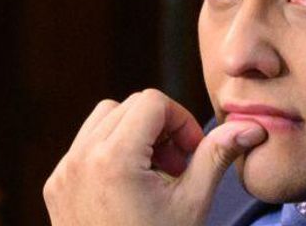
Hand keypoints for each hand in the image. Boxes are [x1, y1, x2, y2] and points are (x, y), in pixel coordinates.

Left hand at [44, 89, 267, 225]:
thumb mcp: (192, 203)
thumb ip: (216, 156)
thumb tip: (251, 127)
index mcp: (115, 159)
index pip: (152, 102)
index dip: (180, 121)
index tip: (192, 154)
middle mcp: (81, 159)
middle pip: (127, 106)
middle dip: (158, 128)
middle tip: (177, 167)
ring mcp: (63, 172)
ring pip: (102, 120)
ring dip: (132, 134)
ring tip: (154, 174)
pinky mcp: (55, 186)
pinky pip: (83, 147)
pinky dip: (110, 152)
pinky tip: (130, 188)